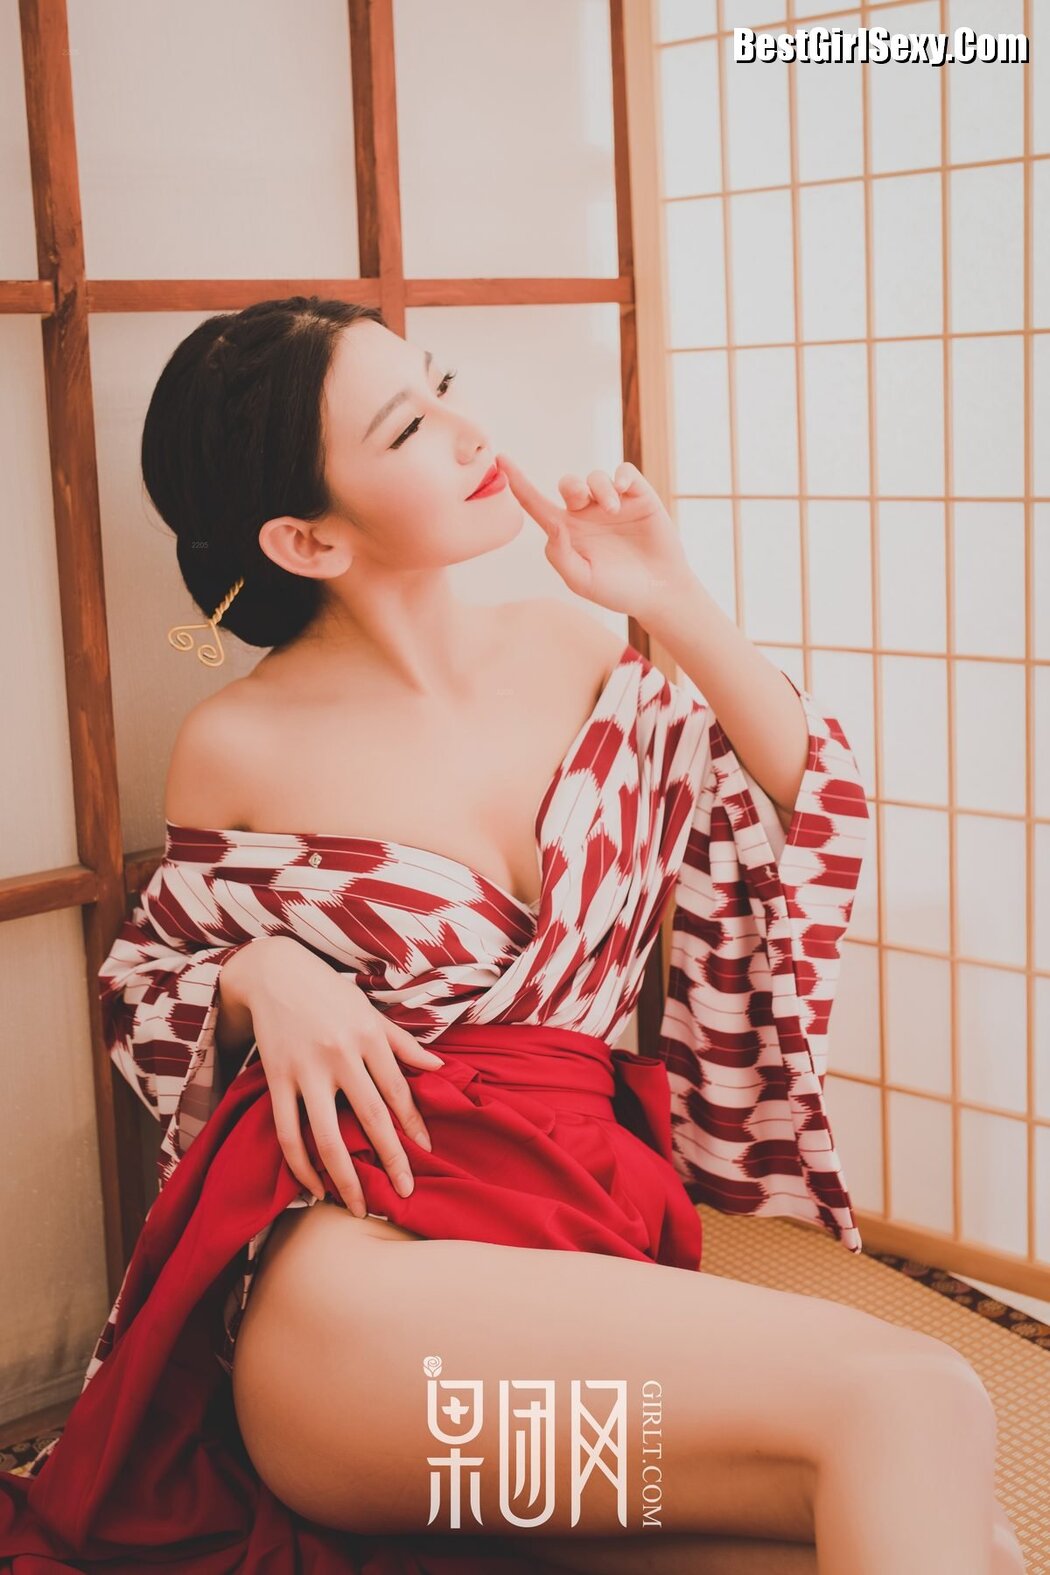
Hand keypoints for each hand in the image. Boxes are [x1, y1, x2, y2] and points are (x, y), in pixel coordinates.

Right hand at [239, 938, 444, 1215]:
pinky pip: (288, 1133)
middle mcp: (341, 1055)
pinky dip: (301, 1165)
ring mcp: (306, 1070)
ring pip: (327, 1136)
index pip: (399, 1091)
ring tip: (358, 1207)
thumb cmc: (330, 993)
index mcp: (369, 1037)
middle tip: (405, 1193)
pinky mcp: (277, 1080)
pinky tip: (315, 1187)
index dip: (414, 1126)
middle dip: (392, 1160)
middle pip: (371, 1119)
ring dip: (344, 1178)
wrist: (275, 973)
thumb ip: (403, 1043)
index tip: (426, 1152)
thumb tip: (439, 1066)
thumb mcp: (371, 1012)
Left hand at [495, 453, 694, 624]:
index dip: (518, 482)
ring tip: (613, 509)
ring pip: (596, 478)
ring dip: (600, 488)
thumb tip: (551, 526)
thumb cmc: (617, 591)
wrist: (659, 592)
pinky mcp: (639, 497)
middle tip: (579, 499)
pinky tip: (623, 490)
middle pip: (568, 484)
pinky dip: (621, 476)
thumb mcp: (582, 580)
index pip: (536, 504)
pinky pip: (625, 472)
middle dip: (570, 486)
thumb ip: (560, 555)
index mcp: (567, 532)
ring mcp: (613, 504)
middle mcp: (587, 514)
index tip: (500, 460)